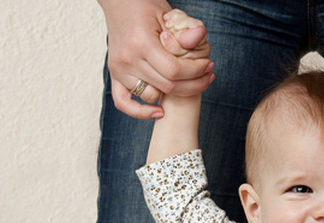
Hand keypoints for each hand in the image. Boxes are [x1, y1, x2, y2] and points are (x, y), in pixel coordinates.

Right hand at [100, 0, 213, 118]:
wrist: (120, 4)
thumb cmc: (145, 6)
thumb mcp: (168, 14)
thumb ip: (185, 30)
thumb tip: (199, 37)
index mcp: (141, 43)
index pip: (175, 70)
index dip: (197, 72)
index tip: (209, 66)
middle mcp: (127, 59)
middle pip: (167, 86)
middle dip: (194, 84)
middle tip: (207, 76)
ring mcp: (118, 69)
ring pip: (151, 95)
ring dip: (174, 94)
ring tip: (189, 83)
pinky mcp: (114, 75)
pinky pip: (123, 102)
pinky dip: (140, 112)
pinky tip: (160, 111)